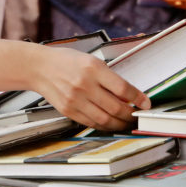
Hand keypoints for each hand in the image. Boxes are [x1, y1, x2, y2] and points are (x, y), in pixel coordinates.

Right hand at [35, 47, 150, 130]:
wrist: (39, 67)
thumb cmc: (66, 61)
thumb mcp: (91, 60)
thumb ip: (109, 77)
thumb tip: (129, 96)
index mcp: (93, 68)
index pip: (122, 88)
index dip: (138, 98)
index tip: (146, 103)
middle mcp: (84, 84)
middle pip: (116, 107)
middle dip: (131, 115)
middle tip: (138, 116)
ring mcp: (75, 99)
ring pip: (105, 120)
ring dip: (120, 124)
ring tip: (126, 122)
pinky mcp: (68, 110)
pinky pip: (91, 123)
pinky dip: (105, 126)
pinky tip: (110, 123)